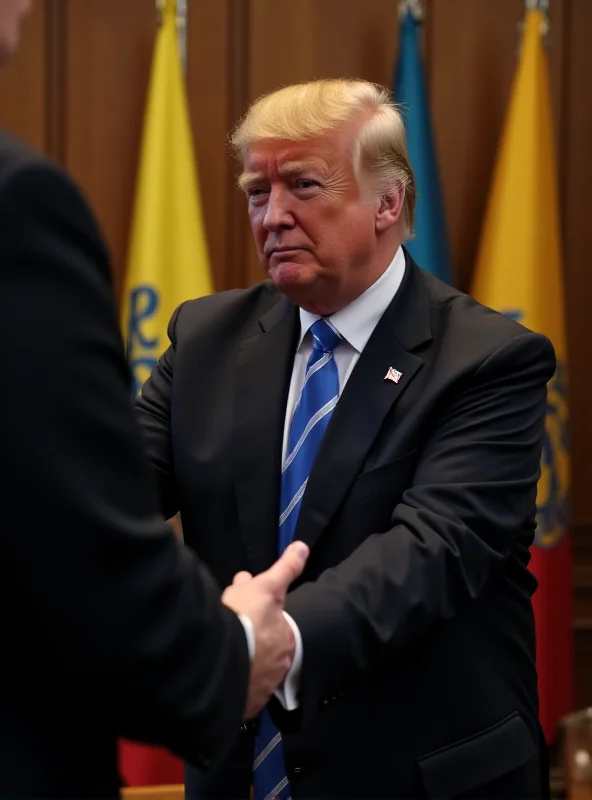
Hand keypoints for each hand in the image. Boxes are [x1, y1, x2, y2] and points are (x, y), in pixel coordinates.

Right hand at [222, 540, 308, 718]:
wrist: (218, 660)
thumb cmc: (246, 620)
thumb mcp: (267, 586)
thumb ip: (286, 568)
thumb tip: (302, 548)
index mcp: (285, 642)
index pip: (275, 627)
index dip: (263, 613)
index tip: (250, 607)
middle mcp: (276, 669)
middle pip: (264, 650)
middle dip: (253, 635)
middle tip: (236, 622)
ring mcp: (258, 689)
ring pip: (250, 670)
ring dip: (241, 657)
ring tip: (223, 646)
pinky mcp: (239, 705)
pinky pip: (236, 690)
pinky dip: (230, 678)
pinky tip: (218, 670)